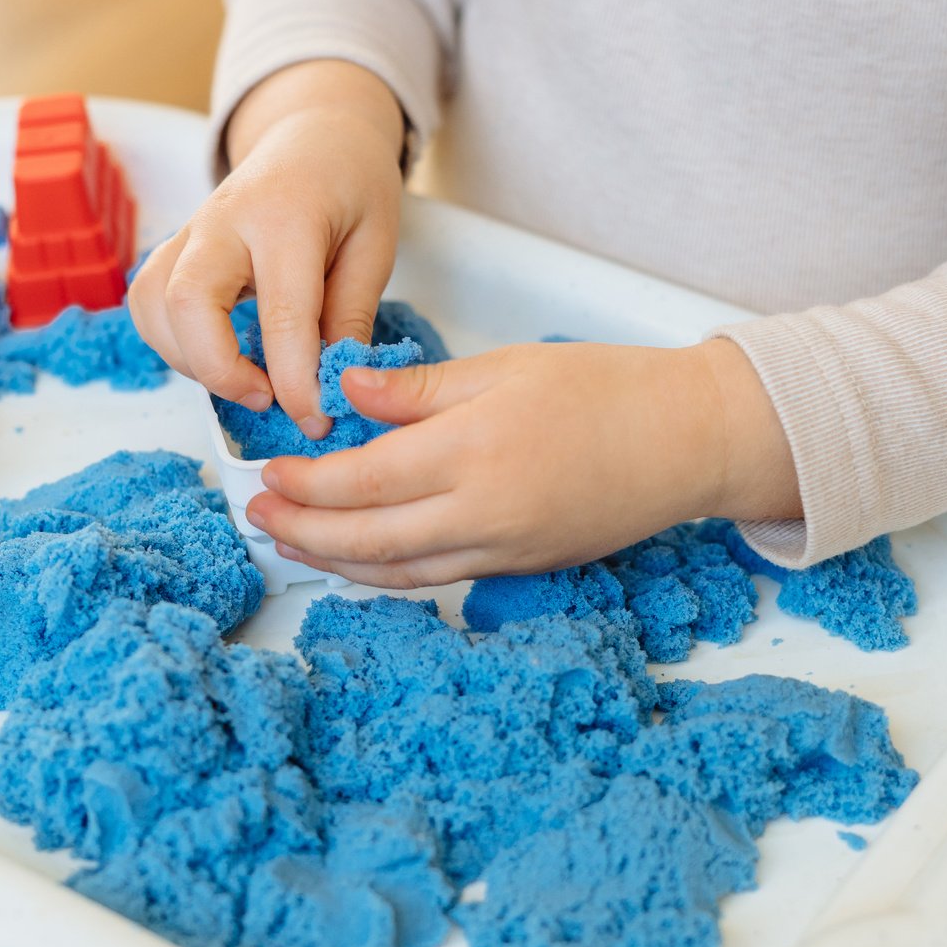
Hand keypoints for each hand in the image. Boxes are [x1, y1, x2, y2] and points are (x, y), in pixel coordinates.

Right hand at [128, 60, 404, 438]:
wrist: (313, 137)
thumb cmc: (350, 188)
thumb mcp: (375, 245)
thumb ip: (351, 314)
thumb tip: (334, 384)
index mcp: (286, 216)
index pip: (281, 313)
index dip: (295, 380)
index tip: (316, 419)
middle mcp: (224, 220)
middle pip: (188, 303)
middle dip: (220, 369)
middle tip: (268, 397)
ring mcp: (189, 232)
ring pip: (153, 305)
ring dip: (190, 360)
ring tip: (247, 380)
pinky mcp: (172, 249)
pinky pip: (147, 303)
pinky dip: (171, 343)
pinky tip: (216, 355)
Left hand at [244, 339, 801, 587]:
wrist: (687, 441)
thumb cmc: (605, 389)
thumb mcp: (503, 367)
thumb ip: (417, 388)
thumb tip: (346, 389)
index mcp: (471, 450)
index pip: (361, 480)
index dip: (305, 483)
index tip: (269, 471)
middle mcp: (481, 513)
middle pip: (366, 539)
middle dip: (304, 532)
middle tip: (259, 517)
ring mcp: (502, 551)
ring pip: (397, 572)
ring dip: (336, 562)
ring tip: (292, 545)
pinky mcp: (520, 568)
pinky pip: (437, 579)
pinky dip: (387, 575)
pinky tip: (360, 561)